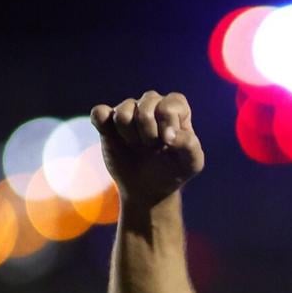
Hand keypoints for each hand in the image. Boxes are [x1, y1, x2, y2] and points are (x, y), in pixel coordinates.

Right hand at [90, 91, 205, 206]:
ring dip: (129, 134)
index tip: (167, 142)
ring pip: (122, 112)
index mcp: (175, 109)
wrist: (149, 188)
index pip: (170, 104)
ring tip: (137, 146)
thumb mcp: (192, 163)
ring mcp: (129, 112)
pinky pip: (99, 113)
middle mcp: (151, 105)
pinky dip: (102, 122)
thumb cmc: (174, 171)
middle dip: (149, 131)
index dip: (167, 122)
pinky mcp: (108, 123)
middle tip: (152, 147)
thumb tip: (169, 135)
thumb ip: (189, 145)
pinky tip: (114, 138)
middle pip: (146, 105)